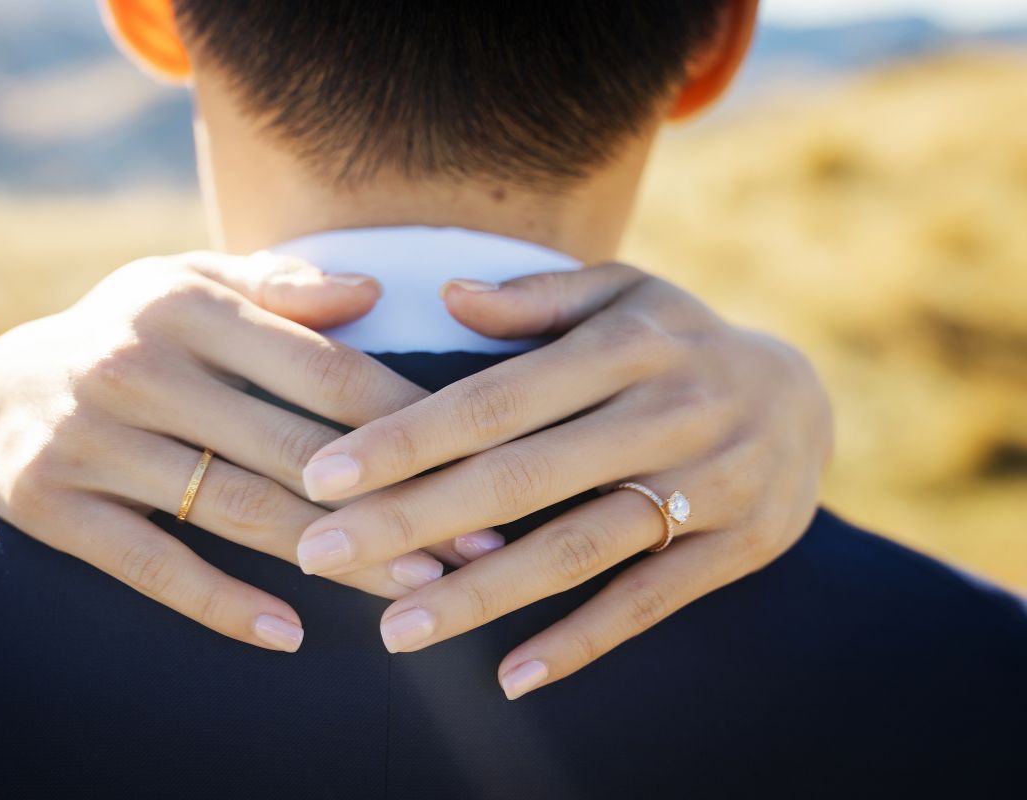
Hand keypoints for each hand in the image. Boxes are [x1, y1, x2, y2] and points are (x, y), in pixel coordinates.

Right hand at [0, 251, 486, 652]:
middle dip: (394, 502)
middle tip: (473, 547)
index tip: (483, 461)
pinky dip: (221, 602)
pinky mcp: (51, 503)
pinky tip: (290, 633)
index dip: (411, 423)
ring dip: (335, 558)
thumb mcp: (195, 285)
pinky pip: (153, 564)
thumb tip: (373, 291)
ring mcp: (91, 438)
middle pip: (294, 449)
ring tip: (415, 590)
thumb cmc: (135, 332)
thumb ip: (282, 287)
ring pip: (237, 510)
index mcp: (190, 304)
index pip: (326, 371)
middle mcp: (138, 365)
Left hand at [294, 263, 832, 696]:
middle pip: (520, 478)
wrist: (810, 396)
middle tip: (321, 555)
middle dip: (412, 521)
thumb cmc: (678, 340)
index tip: (323, 476)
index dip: (405, 440)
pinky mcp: (738, 546)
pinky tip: (512, 676)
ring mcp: (707, 484)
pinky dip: (581, 641)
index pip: (493, 399)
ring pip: (576, 548)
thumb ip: (536, 297)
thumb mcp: (623, 292)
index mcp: (624, 344)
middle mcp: (666, 411)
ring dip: (482, 594)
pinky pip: (649, 601)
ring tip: (397, 633)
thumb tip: (444, 294)